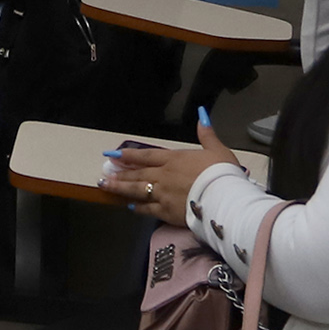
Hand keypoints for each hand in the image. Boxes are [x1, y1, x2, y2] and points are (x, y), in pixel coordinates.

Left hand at [105, 122, 234, 227]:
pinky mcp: (166, 212)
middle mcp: (164, 176)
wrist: (223, 197)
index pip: (147, 156)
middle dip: (120, 173)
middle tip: (105, 173)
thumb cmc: (221, 173)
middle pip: (138, 173)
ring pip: (137, 190)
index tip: (114, 155)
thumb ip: (207, 134)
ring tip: (106, 187)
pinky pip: (148, 209)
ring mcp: (163, 194)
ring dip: (121, 188)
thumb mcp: (217, 149)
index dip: (129, 155)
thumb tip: (202, 117)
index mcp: (175, 159)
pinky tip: (130, 207)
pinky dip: (138, 208)